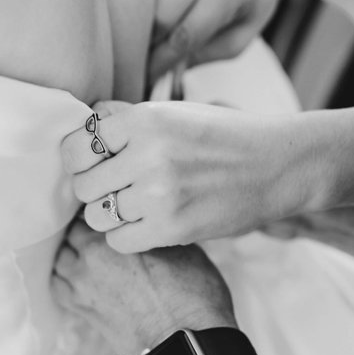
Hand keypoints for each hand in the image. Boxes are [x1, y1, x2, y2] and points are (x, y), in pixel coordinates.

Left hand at [50, 217, 236, 354]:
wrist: (188, 343)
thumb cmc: (194, 296)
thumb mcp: (184, 250)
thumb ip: (154, 234)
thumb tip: (149, 228)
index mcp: (114, 237)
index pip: (95, 210)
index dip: (107, 211)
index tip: (116, 214)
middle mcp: (91, 258)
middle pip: (74, 232)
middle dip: (87, 230)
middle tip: (105, 233)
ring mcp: (82, 287)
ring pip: (62, 257)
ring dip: (73, 252)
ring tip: (92, 254)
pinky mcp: (82, 311)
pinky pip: (58, 285)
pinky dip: (65, 276)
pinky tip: (79, 275)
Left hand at [59, 101, 317, 253]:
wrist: (277, 167)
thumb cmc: (225, 137)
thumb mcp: (176, 113)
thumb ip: (127, 117)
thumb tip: (85, 125)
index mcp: (144, 120)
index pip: (76, 147)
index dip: (81, 158)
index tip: (98, 164)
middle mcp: (147, 156)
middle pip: (83, 184)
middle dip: (96, 188)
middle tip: (119, 187)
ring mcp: (159, 195)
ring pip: (97, 216)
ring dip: (111, 214)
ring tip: (135, 207)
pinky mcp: (173, 228)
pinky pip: (119, 241)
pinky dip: (127, 237)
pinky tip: (147, 225)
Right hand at [148, 0, 279, 84]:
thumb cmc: (243, 2)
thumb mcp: (238, 35)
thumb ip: (206, 52)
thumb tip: (168, 68)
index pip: (187, 33)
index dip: (163, 60)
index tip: (148, 76)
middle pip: (161, 14)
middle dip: (148, 41)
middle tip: (140, 56)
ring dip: (139, 15)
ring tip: (138, 31)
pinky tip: (138, 2)